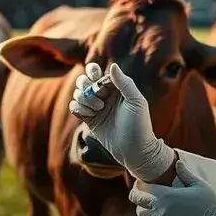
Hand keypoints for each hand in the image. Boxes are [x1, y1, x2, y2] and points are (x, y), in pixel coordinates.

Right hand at [69, 62, 174, 181]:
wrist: (135, 150)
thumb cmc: (140, 125)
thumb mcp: (136, 101)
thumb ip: (124, 83)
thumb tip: (112, 65)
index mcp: (116, 87)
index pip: (97, 73)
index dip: (92, 71)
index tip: (94, 76)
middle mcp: (104, 96)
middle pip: (84, 82)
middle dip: (86, 86)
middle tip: (99, 98)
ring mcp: (96, 108)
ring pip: (78, 94)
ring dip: (84, 99)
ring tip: (98, 110)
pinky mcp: (89, 120)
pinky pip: (75, 107)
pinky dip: (77, 108)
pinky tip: (88, 115)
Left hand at [128, 160, 215, 215]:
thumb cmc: (210, 204)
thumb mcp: (199, 185)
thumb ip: (185, 174)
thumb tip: (177, 163)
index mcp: (165, 196)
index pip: (141, 189)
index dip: (140, 185)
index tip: (144, 183)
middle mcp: (159, 211)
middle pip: (137, 203)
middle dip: (138, 197)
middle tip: (144, 195)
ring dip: (144, 212)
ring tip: (152, 208)